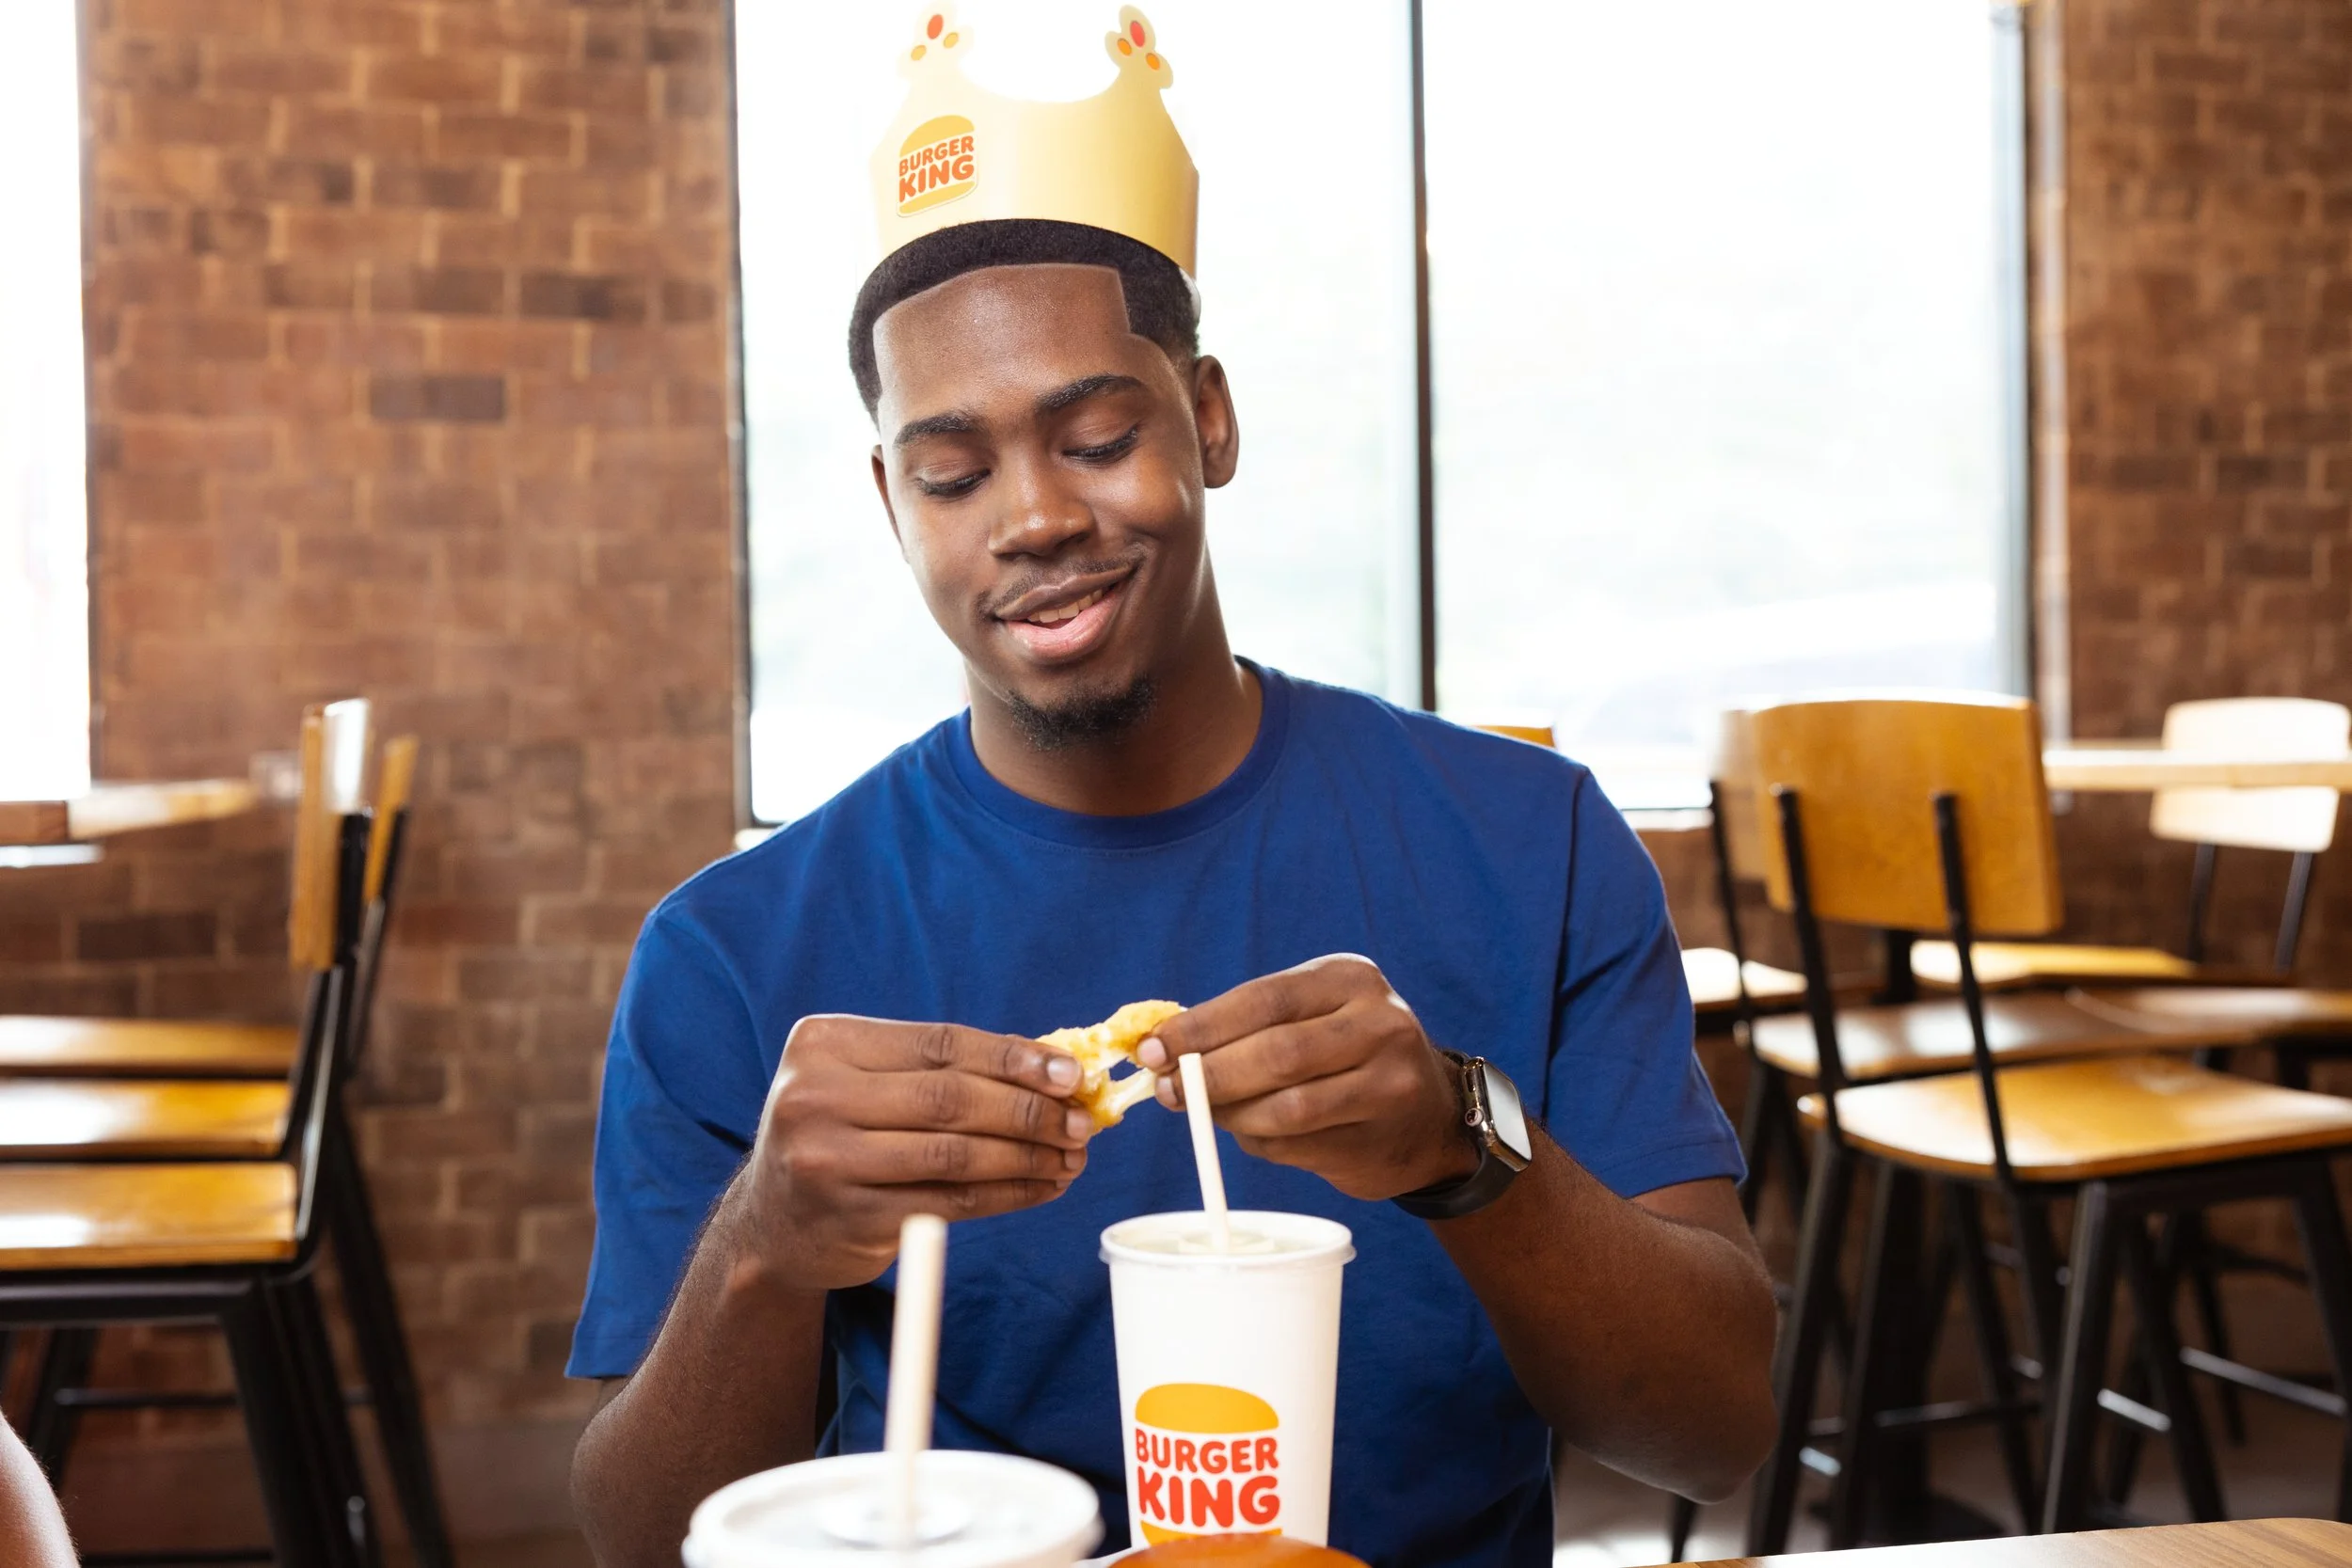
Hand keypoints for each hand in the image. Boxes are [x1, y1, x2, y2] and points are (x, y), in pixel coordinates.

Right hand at [735, 1016, 1095, 1289]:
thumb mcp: (868, 1083)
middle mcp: (815, 1098)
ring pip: (956, 1156)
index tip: (1069, 1072)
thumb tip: (1053, 1065)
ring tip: (1072, 1156)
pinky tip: (1042, 1187)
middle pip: (950, 1099)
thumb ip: (942, 1068)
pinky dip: (1008, 1195)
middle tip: (1082, 1121)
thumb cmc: (842, 1132)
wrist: (772, 1221)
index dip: (1013, 1057)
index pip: (939, 1044)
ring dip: (1028, 1156)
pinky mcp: (851, 1219)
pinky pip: (951, 1203)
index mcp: (824, 1044)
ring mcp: (828, 1162)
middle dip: (1029, 1110)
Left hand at [1136, 955, 1476, 1201]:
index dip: (1201, 1027)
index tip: (1152, 1048)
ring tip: (1206, 1113)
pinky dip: (1259, 1142)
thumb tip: (1161, 1054)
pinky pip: (1297, 1145)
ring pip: (1287, 1107)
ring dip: (1231, 1115)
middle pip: (1276, 1052)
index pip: (1263, 999)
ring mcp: (1390, 1082)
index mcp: (1349, 978)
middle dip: (1210, 1075)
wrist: (1428, 1115)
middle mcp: (1379, 1023)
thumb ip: (1245, 1027)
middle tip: (1168, 1090)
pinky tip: (1252, 1132)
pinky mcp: (1382, 1137)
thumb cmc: (1343, 1055)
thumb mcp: (1308, 1017)